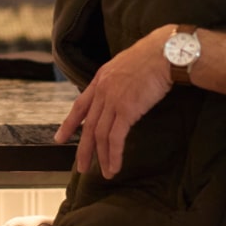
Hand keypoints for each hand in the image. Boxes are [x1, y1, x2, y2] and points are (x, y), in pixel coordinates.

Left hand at [54, 24, 180, 179]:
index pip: (80, 105)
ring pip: (100, 135)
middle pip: (88, 125)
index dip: (70, 123)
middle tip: (81, 167)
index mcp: (101, 79)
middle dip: (83, 149)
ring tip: (104, 173)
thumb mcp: (127, 65)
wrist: (166, 52)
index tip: (60, 138)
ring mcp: (113, 100)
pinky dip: (114, 155)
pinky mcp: (127, 110)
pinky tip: (114, 167)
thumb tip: (122, 91)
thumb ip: (119, 80)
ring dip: (102, 157)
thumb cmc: (154, 56)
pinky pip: (115, 138)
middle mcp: (103, 90)